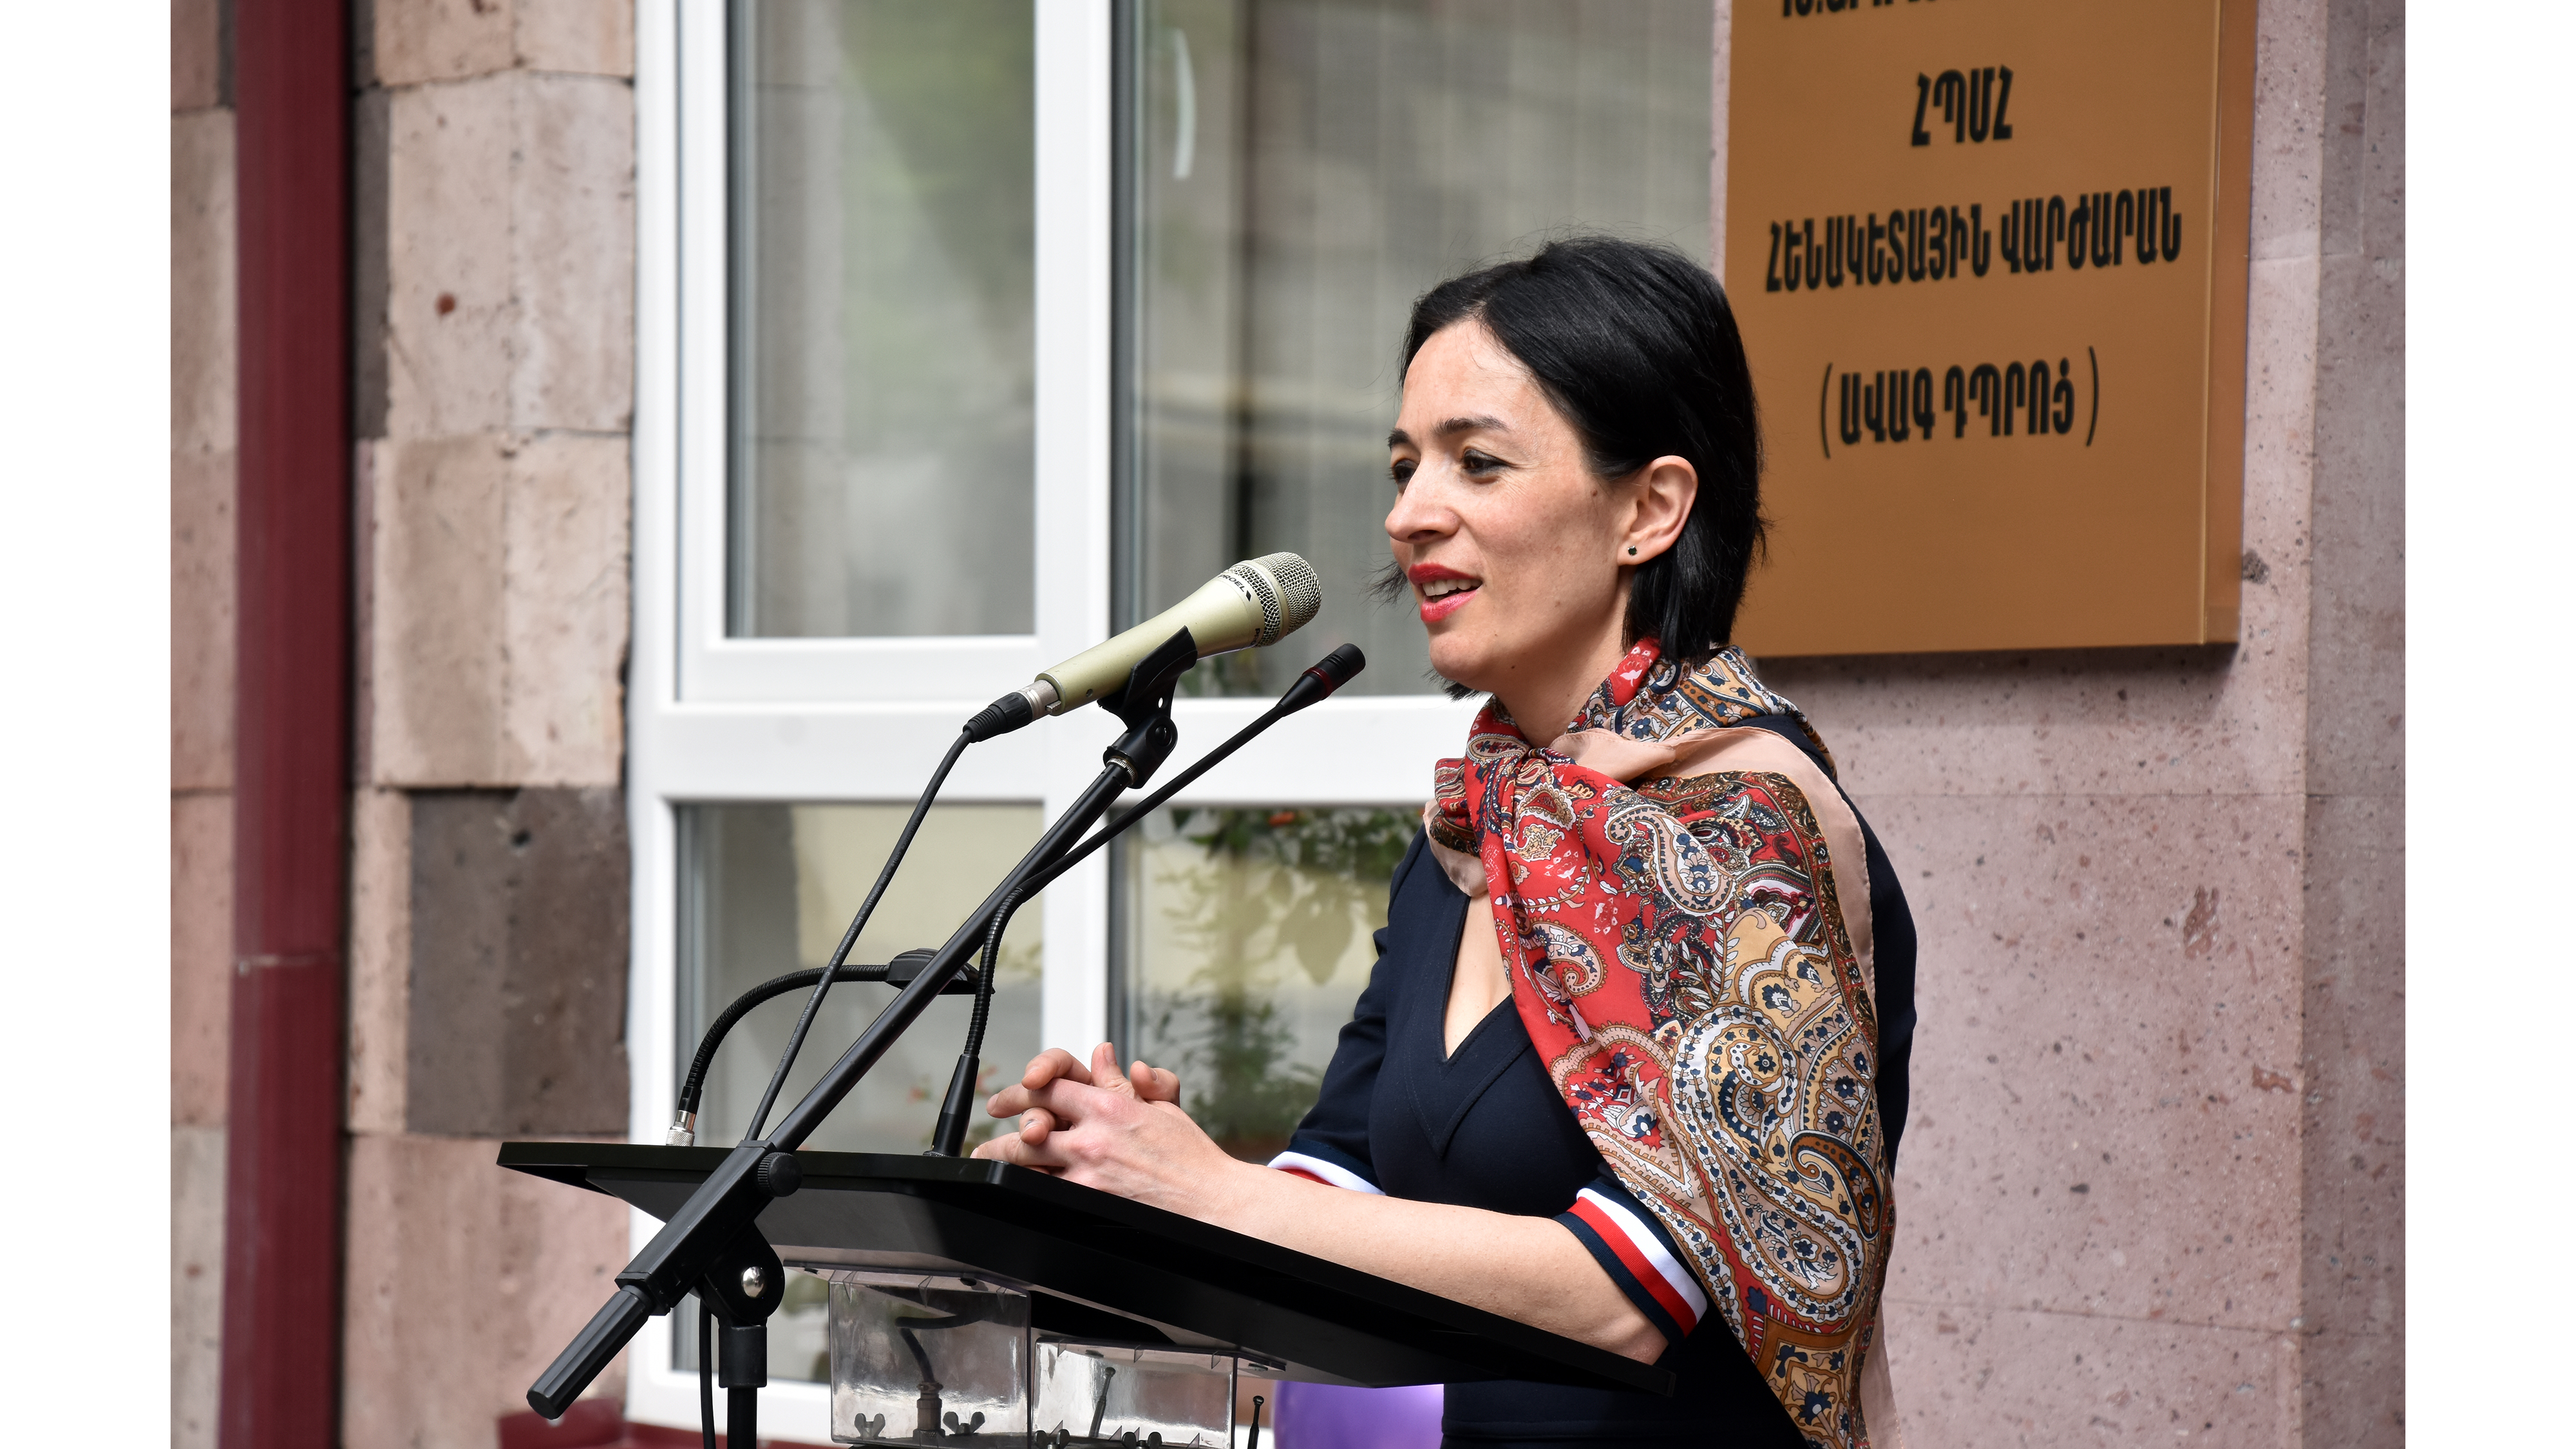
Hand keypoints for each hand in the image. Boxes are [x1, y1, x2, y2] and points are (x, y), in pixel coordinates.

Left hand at [970, 1043, 1242, 1216]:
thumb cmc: (1192, 1158)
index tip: (1004, 1100)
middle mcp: (1095, 1136)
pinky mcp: (1090, 1202)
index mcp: (1111, 1106)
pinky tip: (1015, 1191)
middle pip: (1029, 1126)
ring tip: (987, 1163)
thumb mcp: (1161, 1109)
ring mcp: (1089, 1172)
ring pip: (1029, 1162)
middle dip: (1000, 1133)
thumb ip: (1126, 1083)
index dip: (1020, 1091)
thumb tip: (1102, 1055)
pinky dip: (1027, 1189)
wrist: (1212, 1201)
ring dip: (1002, 1162)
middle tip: (985, 1141)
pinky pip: (1047, 1191)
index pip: (1051, 1088)